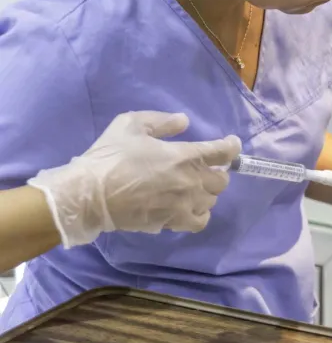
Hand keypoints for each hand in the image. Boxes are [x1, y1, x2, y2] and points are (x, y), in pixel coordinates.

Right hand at [27, 111, 240, 246]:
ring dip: (207, 192)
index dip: (232, 147)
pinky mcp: (172, 222)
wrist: (90, 194)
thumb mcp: (130, 124)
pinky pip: (200, 221)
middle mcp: (191, 181)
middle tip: (205, 168)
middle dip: (217, 172)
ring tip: (193, 188)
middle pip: (222, 180)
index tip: (231, 144)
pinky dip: (200, 214)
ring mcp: (184, 204)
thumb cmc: (110, 156)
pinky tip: (190, 208)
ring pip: (212, 200)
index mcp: (185, 156)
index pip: (223, 152)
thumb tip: (184, 121)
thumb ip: (161, 121)